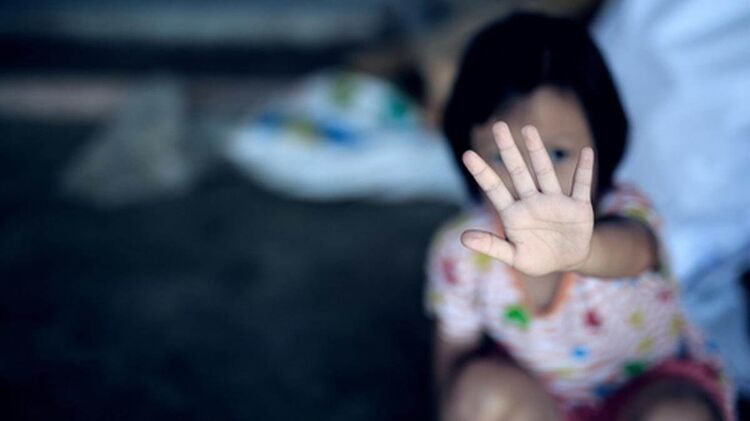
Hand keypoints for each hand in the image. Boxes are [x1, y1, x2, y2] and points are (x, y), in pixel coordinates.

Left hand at [461, 122, 594, 276]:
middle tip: (498, 126)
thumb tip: (462, 238)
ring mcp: (555, 202)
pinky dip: (585, 170)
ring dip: (537, 151)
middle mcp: (533, 202)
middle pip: (519, 172)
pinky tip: (586, 152)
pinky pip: (582, 185)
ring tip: (528, 129)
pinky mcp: (578, 207)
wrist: (568, 260)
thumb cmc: (537, 257)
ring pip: (545, 172)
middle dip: (509, 151)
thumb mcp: (513, 256)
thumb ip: (491, 246)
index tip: (467, 154)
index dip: (482, 172)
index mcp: (514, 214)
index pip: (495, 189)